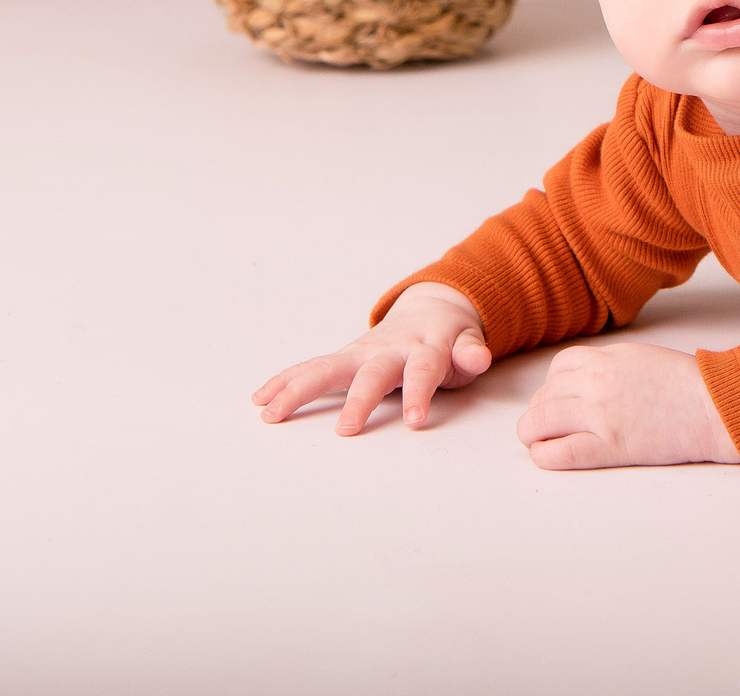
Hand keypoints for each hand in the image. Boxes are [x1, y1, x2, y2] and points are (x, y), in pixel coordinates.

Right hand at [252, 283, 492, 435]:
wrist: (430, 310)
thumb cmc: (450, 337)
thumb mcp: (468, 343)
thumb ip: (471, 353)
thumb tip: (478, 357)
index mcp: (423, 348)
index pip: (423, 370)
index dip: (419, 393)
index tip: (415, 420)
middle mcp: (387, 350)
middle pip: (371, 374)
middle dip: (358, 401)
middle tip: (345, 430)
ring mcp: (361, 353)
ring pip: (327, 369)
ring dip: (299, 390)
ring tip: (271, 413)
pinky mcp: (342, 359)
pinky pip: (310, 369)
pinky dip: (285, 381)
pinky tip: (261, 399)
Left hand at [514, 342, 739, 469]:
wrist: (714, 408)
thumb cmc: (688, 385)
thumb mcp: (642, 358)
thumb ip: (610, 366)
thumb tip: (586, 382)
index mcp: (606, 359)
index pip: (558, 368)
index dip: (553, 386)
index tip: (559, 399)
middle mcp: (596, 382)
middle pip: (544, 396)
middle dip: (540, 411)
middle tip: (547, 425)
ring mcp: (600, 415)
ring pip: (540, 422)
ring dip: (533, 433)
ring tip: (540, 441)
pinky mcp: (608, 446)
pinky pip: (558, 452)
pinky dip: (544, 455)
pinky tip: (547, 456)